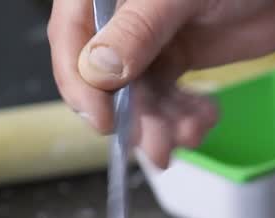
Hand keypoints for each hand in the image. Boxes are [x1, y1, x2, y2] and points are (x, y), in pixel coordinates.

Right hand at [48, 0, 274, 167]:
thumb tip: (97, 70)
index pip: (70, 35)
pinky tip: (204, 119)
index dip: (79, 82)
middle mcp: (118, 14)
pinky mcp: (173, 58)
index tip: (102, 120)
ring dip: (161, 123)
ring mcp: (146, 38)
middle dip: (134, 115)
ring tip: (190, 134)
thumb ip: (138, 30)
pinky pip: (165, 99)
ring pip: (137, 94)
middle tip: (157, 145)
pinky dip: (182, 117)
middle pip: (103, 76)